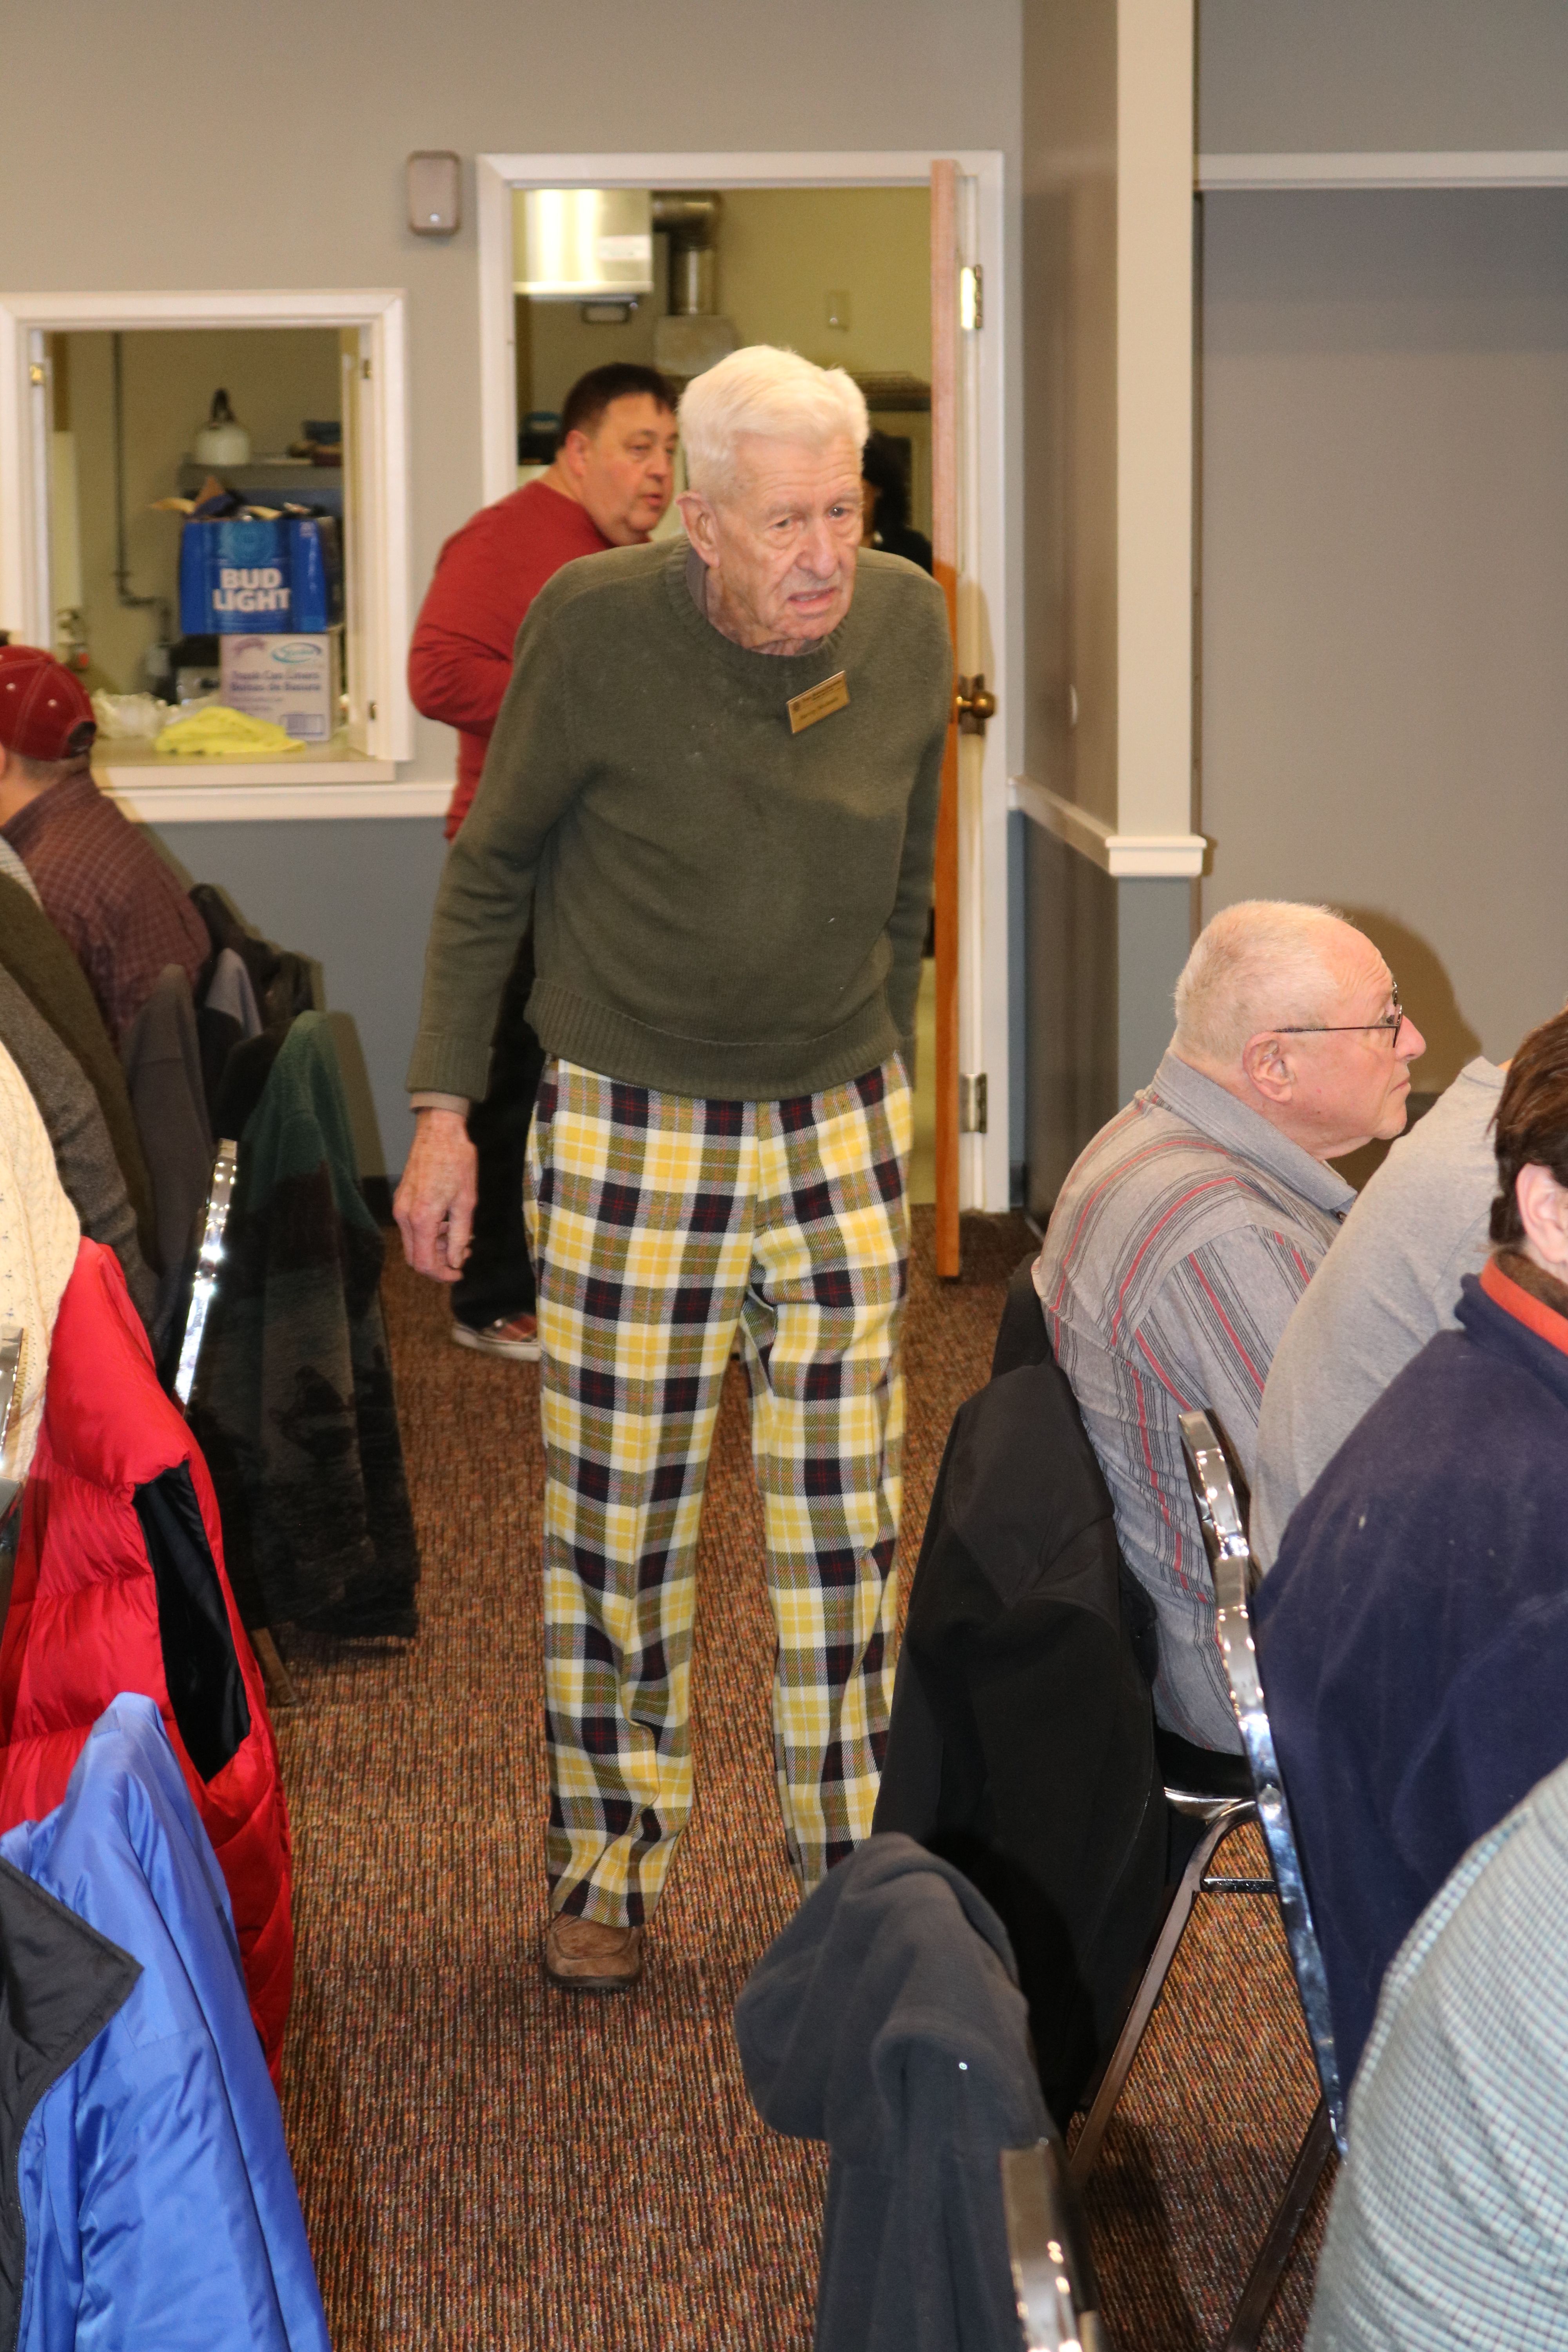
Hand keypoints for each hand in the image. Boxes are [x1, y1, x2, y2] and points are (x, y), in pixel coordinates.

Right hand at [394, 1109, 477, 1282]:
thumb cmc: (456, 1162)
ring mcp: (400, 1207)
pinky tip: (447, 1223)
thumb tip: (456, 1261)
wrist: (439, 1131)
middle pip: (415, 1258)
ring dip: (435, 1248)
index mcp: (421, 1218)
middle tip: (462, 1255)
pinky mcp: (401, 1200)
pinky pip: (412, 1228)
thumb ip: (460, 1236)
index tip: (459, 1273)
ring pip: (414, 1243)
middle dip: (439, 1263)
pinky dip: (428, 1234)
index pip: (424, 1263)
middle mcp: (404, 1216)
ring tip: (460, 1237)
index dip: (442, 1275)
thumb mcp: (466, 1202)